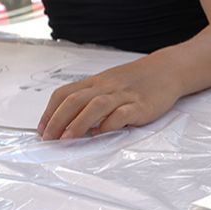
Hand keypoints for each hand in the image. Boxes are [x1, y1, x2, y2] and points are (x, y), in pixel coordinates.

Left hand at [37, 55, 181, 139]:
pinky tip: (102, 133)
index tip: (42, 130)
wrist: (168, 69)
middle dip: (57, 121)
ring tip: (67, 140)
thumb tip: (70, 122)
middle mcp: (106, 87)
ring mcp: (124, 95)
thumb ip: (92, 99)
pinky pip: (122, 113)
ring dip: (78, 124)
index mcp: (96, 82)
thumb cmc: (137, 80)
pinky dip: (110, 124)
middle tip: (49, 140)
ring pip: (95, 106)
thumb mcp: (110, 83)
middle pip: (75, 100)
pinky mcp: (141, 105)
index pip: (64, 94)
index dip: (50, 112)